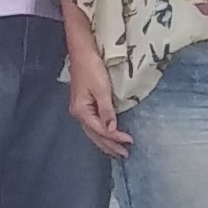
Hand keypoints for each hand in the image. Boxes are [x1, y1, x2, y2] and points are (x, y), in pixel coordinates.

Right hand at [68, 44, 131, 158]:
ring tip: (116, 152)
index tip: (130, 142)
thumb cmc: (92, 68)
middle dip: (110, 146)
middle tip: (124, 155)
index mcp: (81, 111)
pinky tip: (106, 136)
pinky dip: (101, 133)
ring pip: (93, 132)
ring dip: (105, 142)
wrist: (82, 52)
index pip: (101, 130)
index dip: (115, 138)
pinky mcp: (83, 105)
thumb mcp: (102, 89)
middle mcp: (78, 113)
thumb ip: (107, 111)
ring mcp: (79, 109)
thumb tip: (111, 130)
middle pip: (95, 135)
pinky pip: (92, 124)